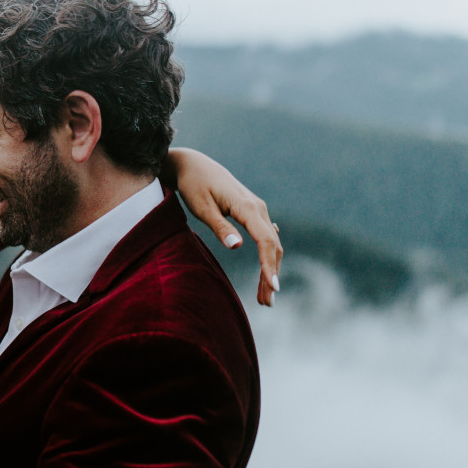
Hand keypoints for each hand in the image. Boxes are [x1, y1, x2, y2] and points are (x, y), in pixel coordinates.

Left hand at [170, 147, 283, 306]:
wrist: (193, 165)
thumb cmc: (194, 185)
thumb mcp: (201, 208)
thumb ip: (220, 227)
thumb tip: (237, 247)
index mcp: (247, 207)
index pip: (266, 240)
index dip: (270, 265)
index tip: (272, 287)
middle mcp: (258, 208)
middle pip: (273, 246)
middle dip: (272, 275)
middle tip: (267, 303)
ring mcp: (258, 210)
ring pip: (272, 243)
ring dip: (270, 269)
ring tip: (264, 296)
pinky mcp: (253, 212)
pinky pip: (266, 238)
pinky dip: (267, 257)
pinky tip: (266, 274)